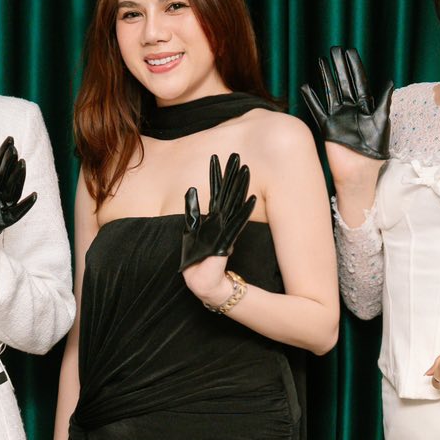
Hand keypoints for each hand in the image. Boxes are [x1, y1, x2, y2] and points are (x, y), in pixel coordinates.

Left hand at [0, 135, 37, 241]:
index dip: (3, 154)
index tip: (9, 141)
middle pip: (5, 176)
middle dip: (10, 163)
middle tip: (14, 149)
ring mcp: (0, 207)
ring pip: (12, 191)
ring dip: (18, 179)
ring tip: (21, 164)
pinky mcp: (1, 222)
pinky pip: (16, 214)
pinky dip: (25, 206)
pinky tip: (32, 196)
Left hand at [179, 153, 255, 271]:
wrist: (204, 284)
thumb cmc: (197, 262)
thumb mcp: (189, 233)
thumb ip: (192, 212)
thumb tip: (190, 190)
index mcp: (213, 219)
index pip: (217, 192)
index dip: (218, 175)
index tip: (218, 157)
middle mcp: (222, 223)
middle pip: (228, 193)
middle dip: (232, 174)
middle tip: (237, 155)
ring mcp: (225, 232)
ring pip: (233, 204)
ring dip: (239, 187)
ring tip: (245, 169)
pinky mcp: (226, 244)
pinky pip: (236, 225)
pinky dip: (243, 213)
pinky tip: (250, 200)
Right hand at [300, 46, 392, 166]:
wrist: (360, 172)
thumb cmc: (375, 151)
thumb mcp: (382, 123)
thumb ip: (384, 103)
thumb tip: (390, 82)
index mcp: (365, 107)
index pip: (359, 82)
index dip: (355, 67)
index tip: (350, 52)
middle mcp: (351, 110)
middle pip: (343, 83)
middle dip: (339, 67)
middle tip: (334, 50)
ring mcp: (338, 117)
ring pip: (330, 92)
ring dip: (326, 77)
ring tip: (320, 62)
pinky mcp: (327, 127)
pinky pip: (317, 110)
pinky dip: (311, 99)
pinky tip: (306, 86)